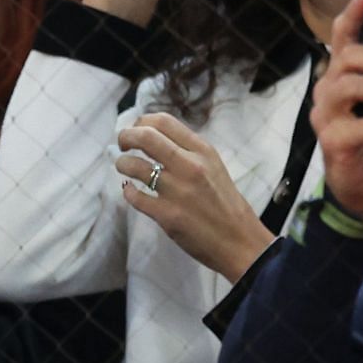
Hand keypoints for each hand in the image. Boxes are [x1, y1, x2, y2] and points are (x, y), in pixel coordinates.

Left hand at [115, 113, 275, 281]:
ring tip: (124, 168)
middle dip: (125, 136)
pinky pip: (133, 196)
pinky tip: (131, 191)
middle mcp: (190, 166)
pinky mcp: (166, 215)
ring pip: (133, 165)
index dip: (142, 122)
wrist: (240, 241)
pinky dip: (127, 191)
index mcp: (203, 151)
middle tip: (122, 144)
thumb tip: (153, 138)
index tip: (136, 129)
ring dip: (122, 164)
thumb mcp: (214, 167)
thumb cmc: (225, 203)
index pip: (164, 121)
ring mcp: (176, 190)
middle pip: (145, 137)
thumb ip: (188, 152)